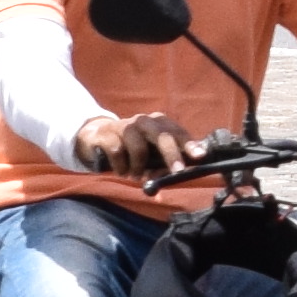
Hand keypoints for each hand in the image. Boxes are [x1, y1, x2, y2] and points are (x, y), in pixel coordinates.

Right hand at [75, 108, 198, 183]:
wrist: (96, 136)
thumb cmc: (131, 148)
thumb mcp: (149, 156)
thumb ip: (162, 164)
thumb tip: (173, 175)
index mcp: (158, 123)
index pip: (177, 132)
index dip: (189, 144)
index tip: (199, 156)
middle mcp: (144, 121)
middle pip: (162, 135)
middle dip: (171, 154)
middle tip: (177, 171)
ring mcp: (125, 125)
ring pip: (139, 147)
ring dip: (139, 166)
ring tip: (135, 175)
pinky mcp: (106, 133)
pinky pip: (118, 152)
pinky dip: (121, 166)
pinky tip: (120, 170)